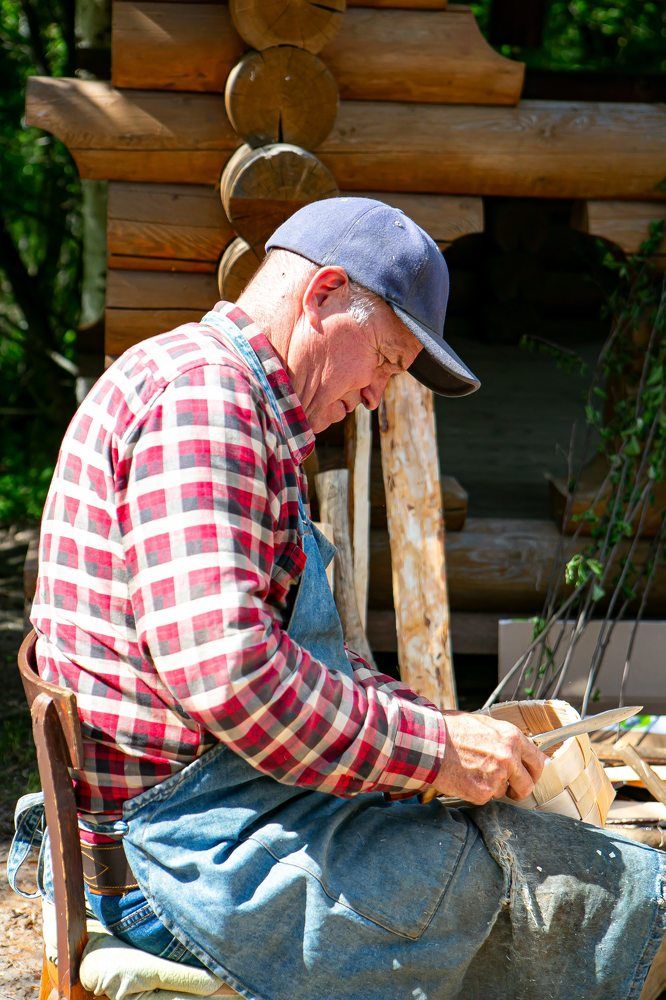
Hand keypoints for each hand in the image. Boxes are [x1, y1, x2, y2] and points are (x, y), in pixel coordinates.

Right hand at [430, 712, 546, 805]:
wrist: (429, 741)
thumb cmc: (452, 730)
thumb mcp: (484, 724)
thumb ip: (504, 739)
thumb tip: (516, 750)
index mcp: (512, 738)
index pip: (538, 761)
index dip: (533, 772)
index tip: (527, 776)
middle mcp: (509, 758)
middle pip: (527, 785)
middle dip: (519, 789)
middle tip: (510, 790)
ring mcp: (497, 777)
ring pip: (503, 792)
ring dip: (492, 787)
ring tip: (473, 773)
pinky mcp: (483, 793)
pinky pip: (486, 798)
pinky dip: (476, 792)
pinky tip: (464, 779)